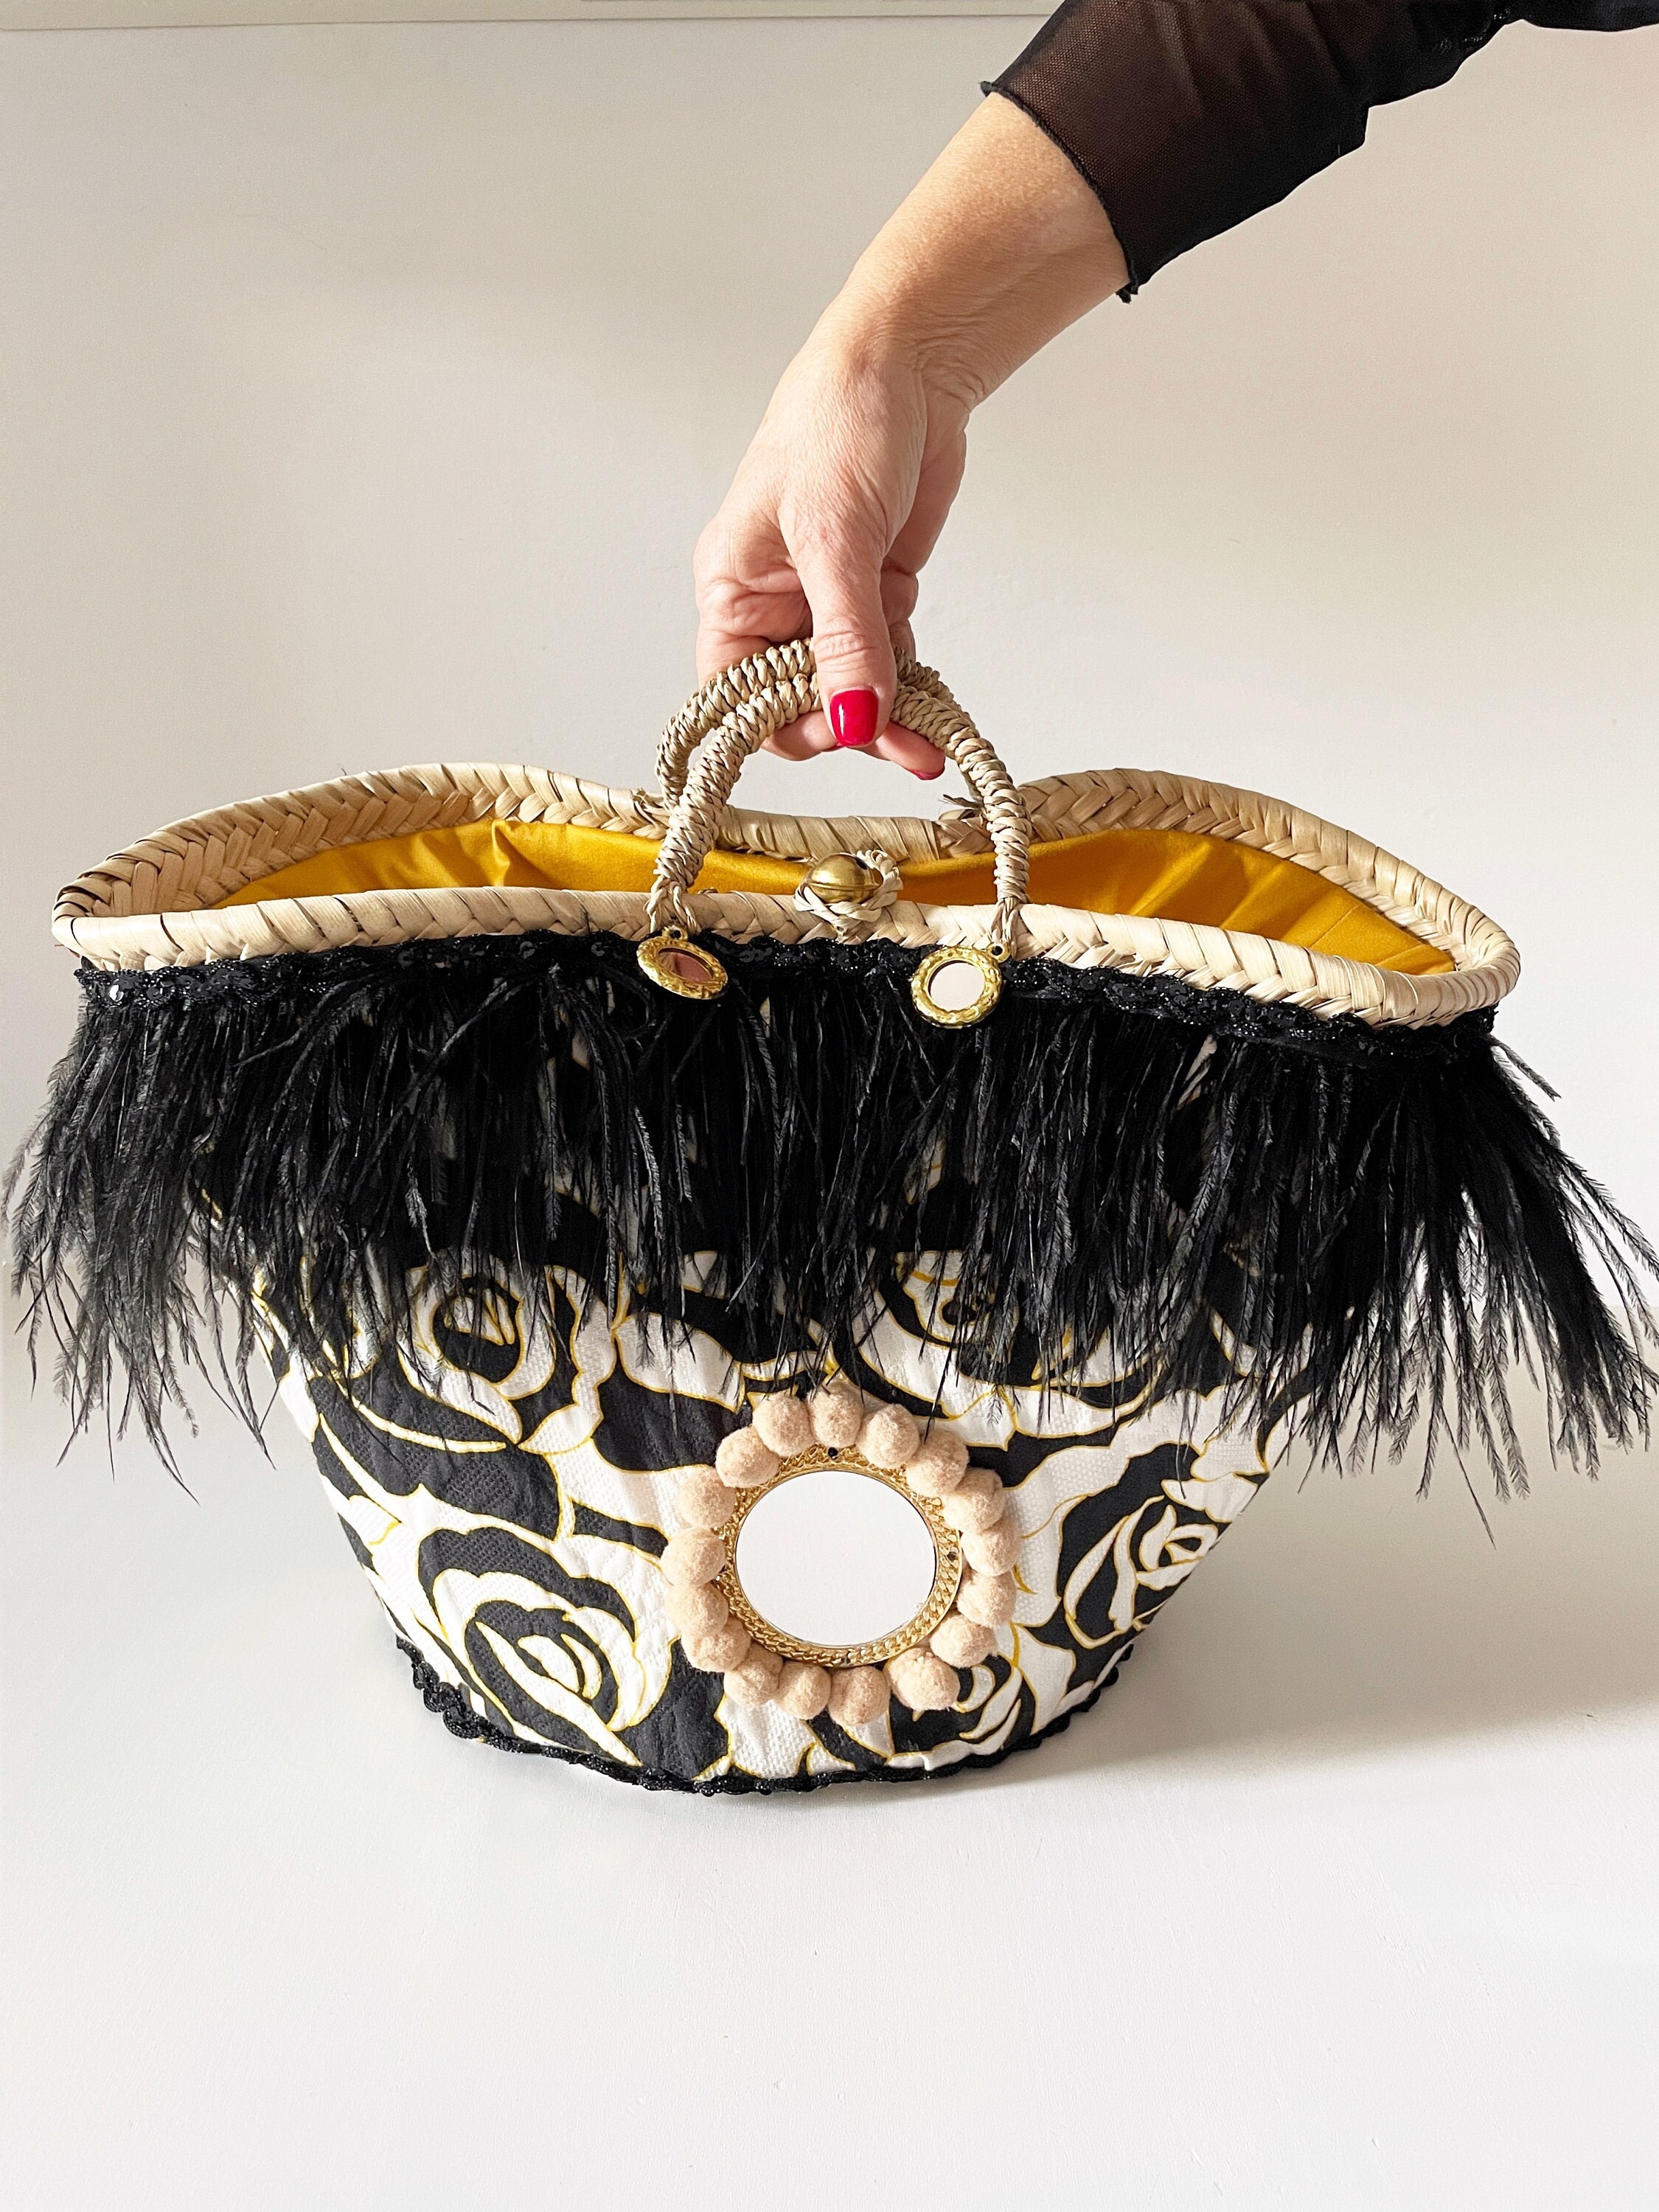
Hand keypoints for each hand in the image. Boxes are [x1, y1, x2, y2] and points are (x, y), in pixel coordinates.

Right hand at [692, 95, 1127, 778]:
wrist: (913, 358)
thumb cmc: (842, 420)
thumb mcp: (837, 538)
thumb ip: (847, 640)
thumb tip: (854, 722)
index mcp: (733, 588)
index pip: (734, 694)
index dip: (779, 725)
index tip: (837, 734)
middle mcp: (774, 602)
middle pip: (797, 700)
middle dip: (848, 726)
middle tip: (903, 746)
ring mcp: (828, 598)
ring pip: (850, 686)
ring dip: (889, 714)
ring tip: (932, 740)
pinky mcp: (877, 589)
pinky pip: (889, 658)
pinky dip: (911, 681)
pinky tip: (936, 702)